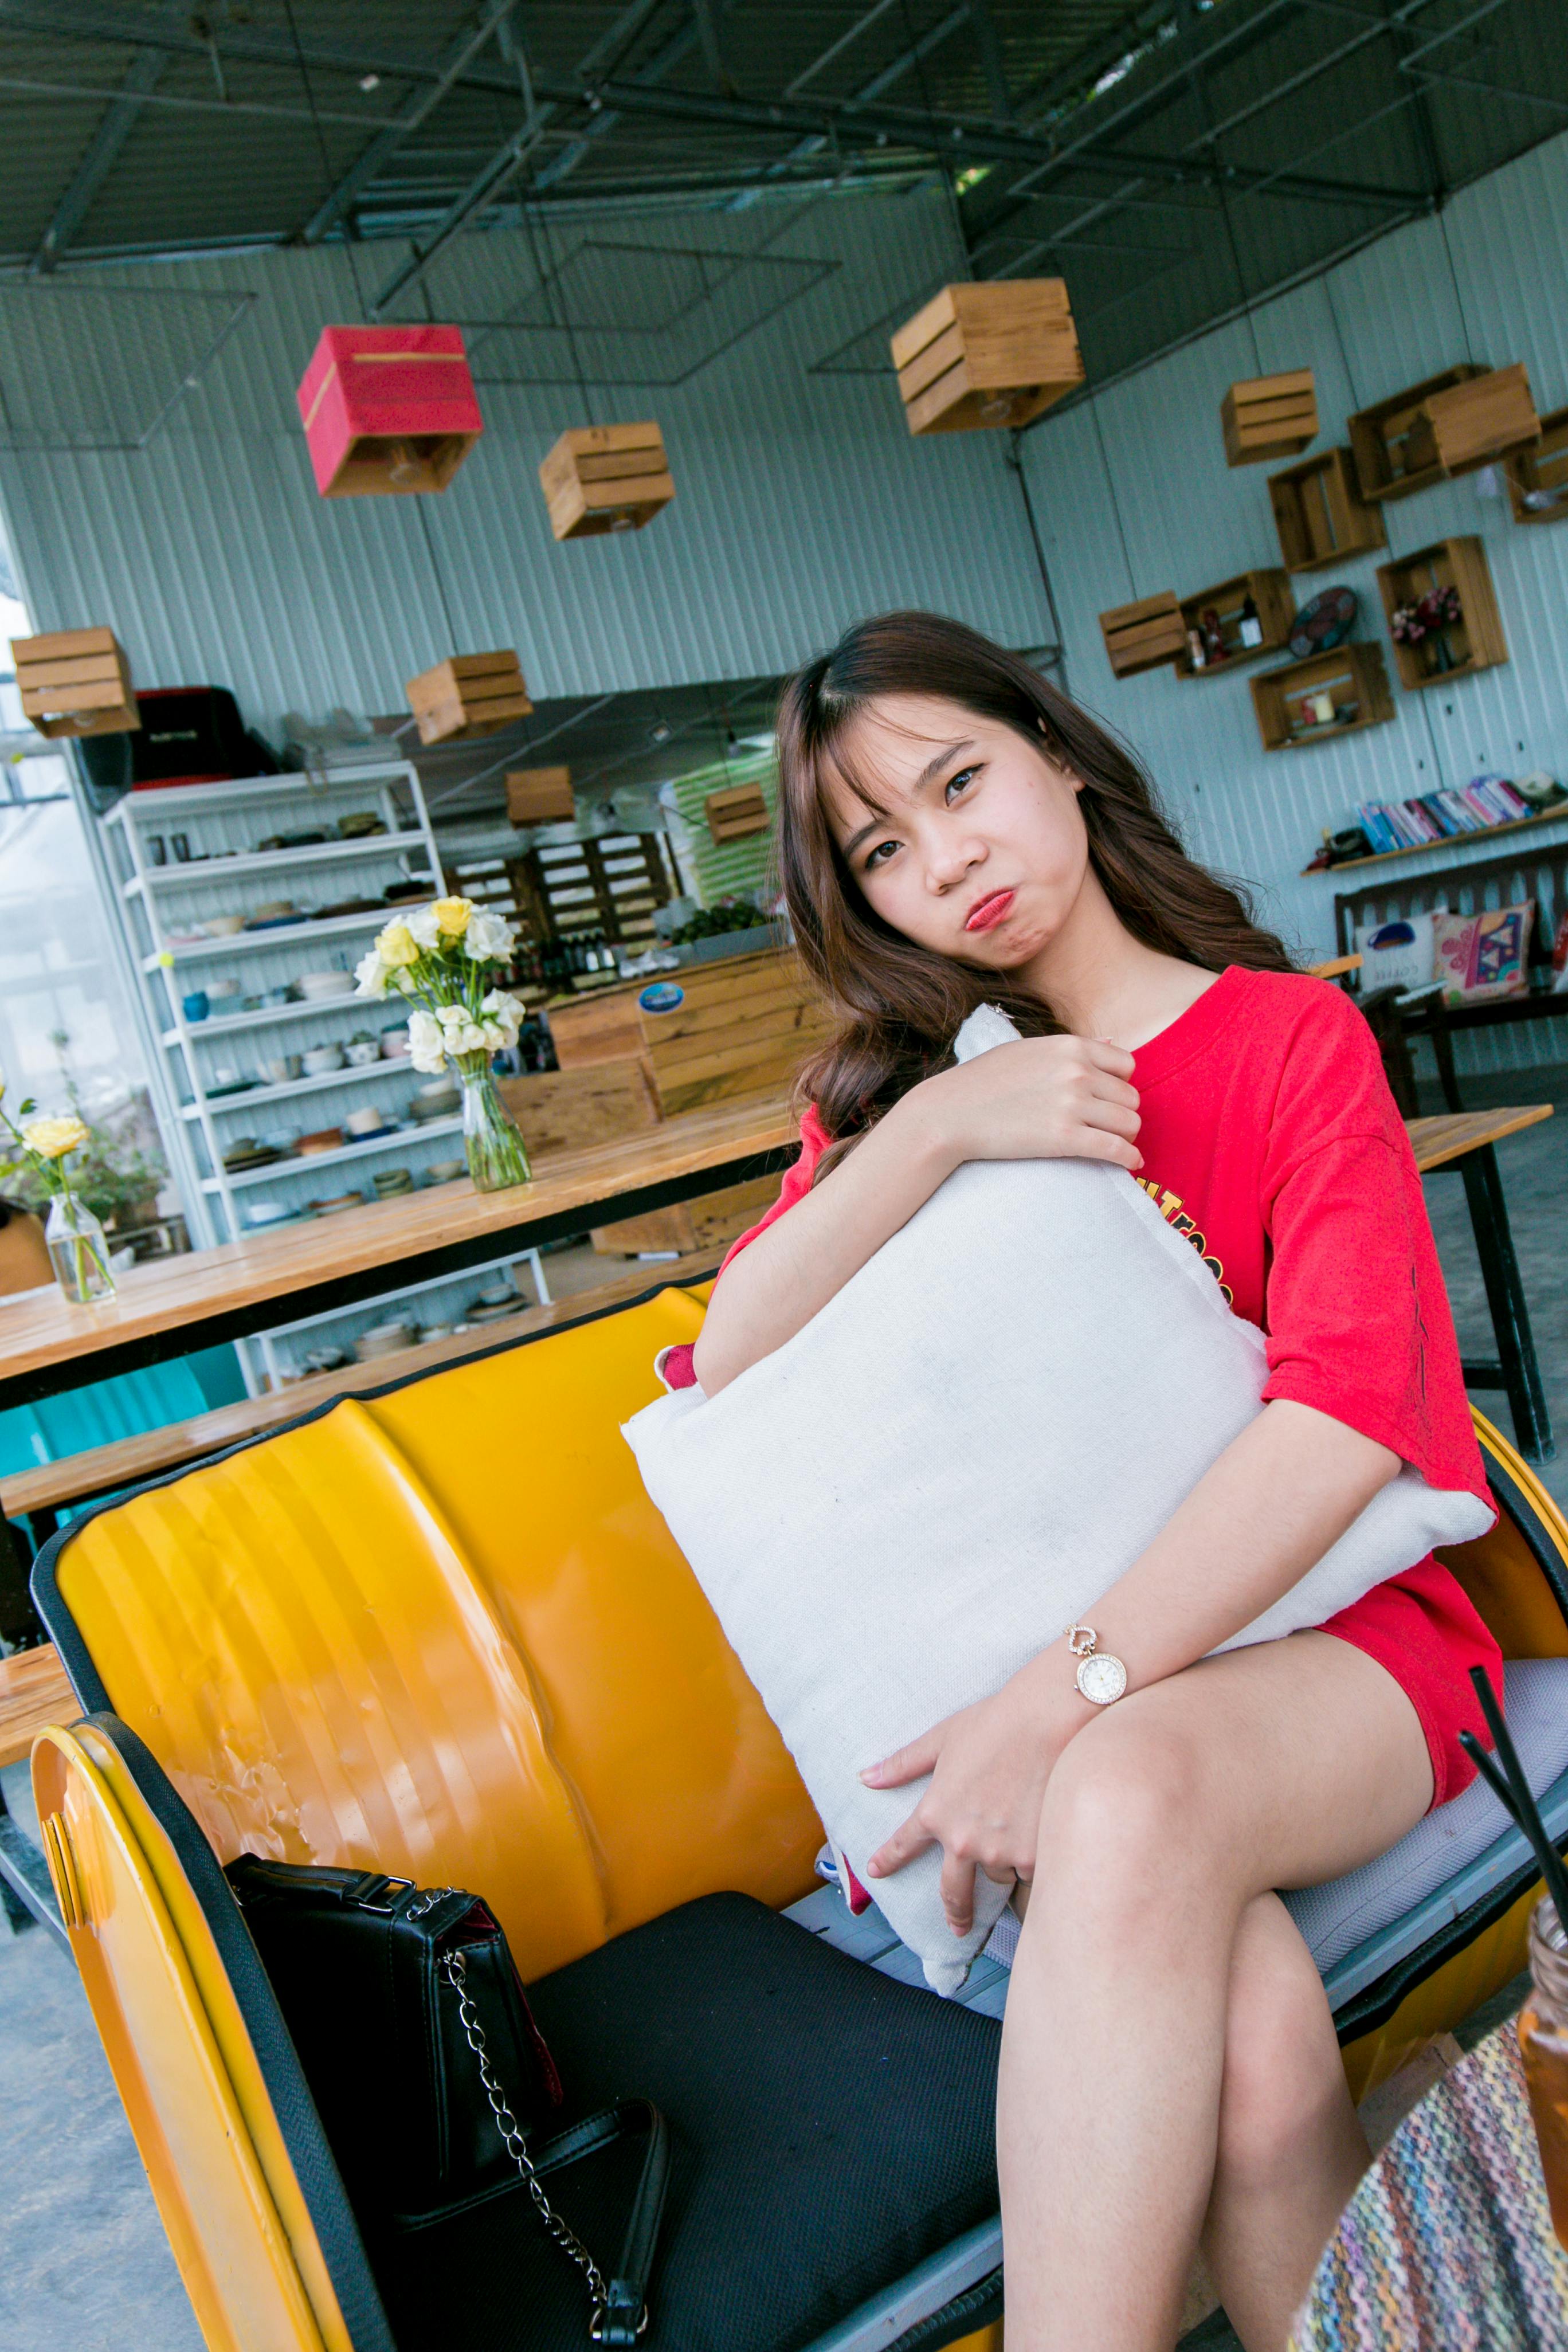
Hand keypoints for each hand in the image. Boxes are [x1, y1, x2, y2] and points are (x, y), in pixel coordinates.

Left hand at [861, 1655, 1087, 1936]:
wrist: (1049, 1720)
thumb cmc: (995, 1722)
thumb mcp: (943, 1739)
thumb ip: (903, 1764)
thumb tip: (865, 1777)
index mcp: (937, 1812)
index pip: (904, 1845)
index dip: (888, 1860)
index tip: (876, 1872)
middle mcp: (963, 1840)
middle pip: (953, 1890)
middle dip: (954, 1910)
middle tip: (957, 1925)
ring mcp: (999, 1853)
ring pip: (999, 1875)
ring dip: (1003, 1866)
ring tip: (1018, 1839)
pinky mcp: (1034, 1856)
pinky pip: (1030, 1869)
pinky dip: (1033, 1859)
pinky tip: (1043, 1839)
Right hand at [905, 1034, 1141, 1174]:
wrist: (949, 1113)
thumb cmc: (983, 1082)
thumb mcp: (1028, 1050)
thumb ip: (1071, 1048)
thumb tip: (1113, 1043)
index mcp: (1070, 1046)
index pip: (1126, 1065)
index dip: (1119, 1084)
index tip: (1106, 1099)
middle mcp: (1077, 1072)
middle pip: (1130, 1097)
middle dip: (1121, 1113)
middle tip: (1104, 1126)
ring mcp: (1072, 1104)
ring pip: (1129, 1123)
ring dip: (1125, 1136)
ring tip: (1112, 1143)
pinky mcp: (1065, 1138)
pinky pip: (1116, 1149)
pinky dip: (1129, 1159)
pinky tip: (1131, 1164)